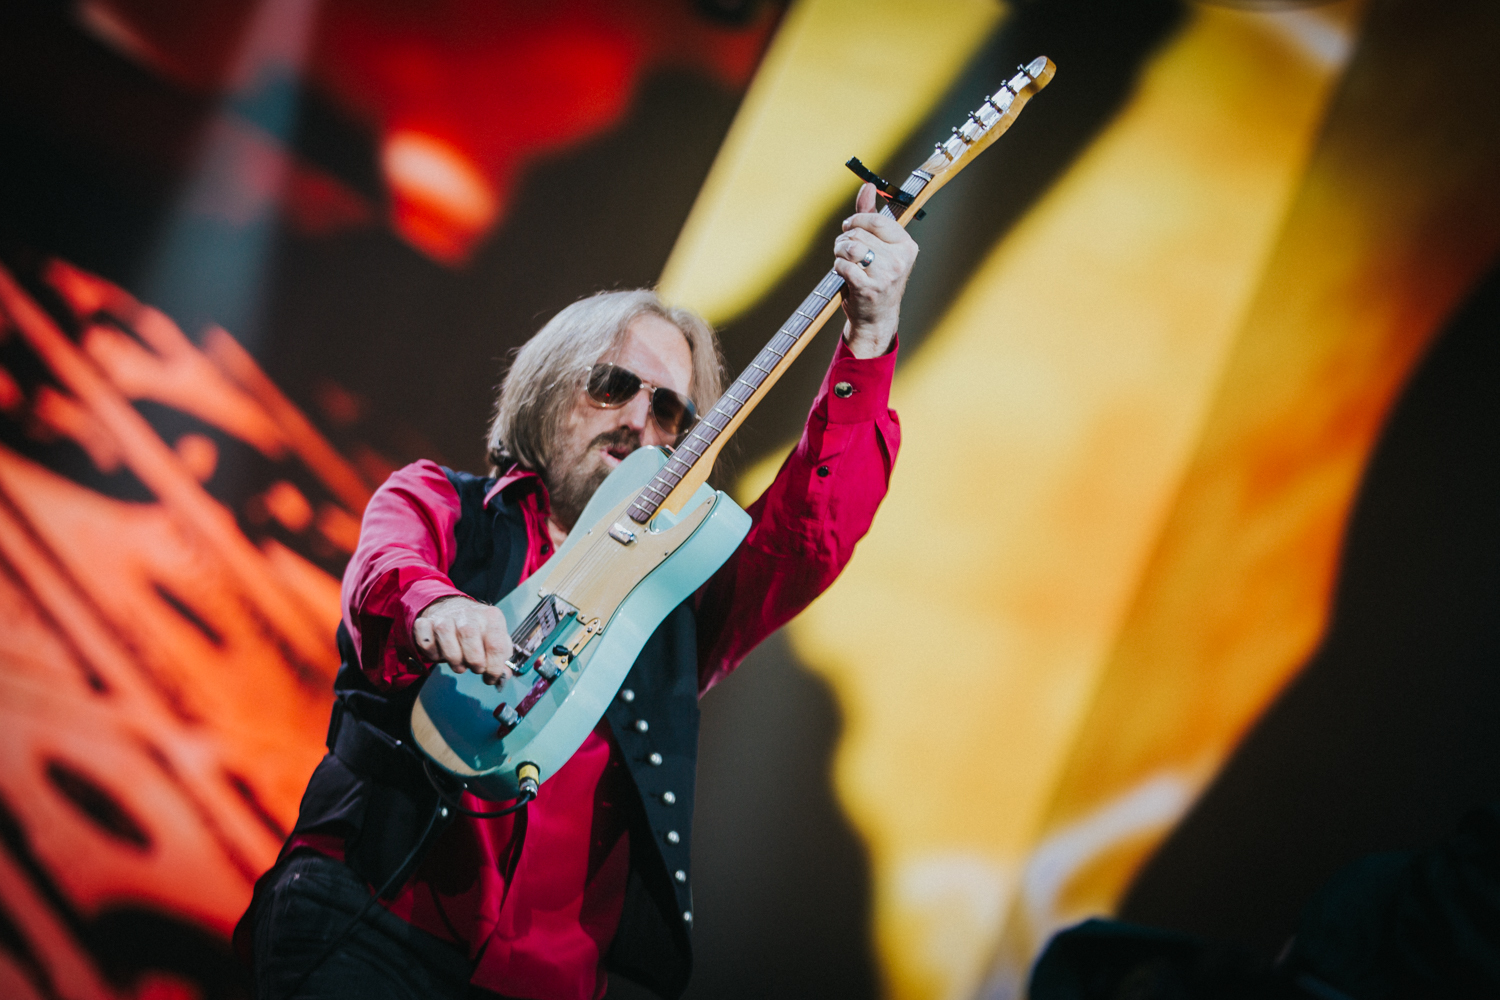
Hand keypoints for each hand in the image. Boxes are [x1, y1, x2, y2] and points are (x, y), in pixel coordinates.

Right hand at [413, 596, 513, 684]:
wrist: (454, 610)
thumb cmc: (479, 631)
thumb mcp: (496, 640)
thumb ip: (502, 660)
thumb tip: (502, 677)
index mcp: (491, 617)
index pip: (496, 645)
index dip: (494, 668)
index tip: (490, 678)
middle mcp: (468, 613)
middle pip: (469, 635)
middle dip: (474, 661)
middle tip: (475, 668)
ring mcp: (445, 616)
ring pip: (446, 637)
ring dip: (454, 659)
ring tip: (459, 664)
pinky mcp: (426, 623)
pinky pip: (426, 642)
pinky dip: (432, 654)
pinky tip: (441, 654)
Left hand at [832, 181, 918, 357]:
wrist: (877, 317)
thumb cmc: (877, 278)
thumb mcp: (880, 247)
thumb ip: (871, 215)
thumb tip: (867, 186)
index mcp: (907, 246)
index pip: (877, 221)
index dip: (856, 221)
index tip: (849, 228)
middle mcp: (900, 260)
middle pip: (860, 233)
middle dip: (845, 238)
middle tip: (844, 249)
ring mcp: (885, 276)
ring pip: (851, 247)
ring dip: (839, 251)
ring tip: (841, 258)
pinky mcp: (868, 289)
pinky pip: (844, 265)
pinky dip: (838, 267)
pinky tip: (843, 273)